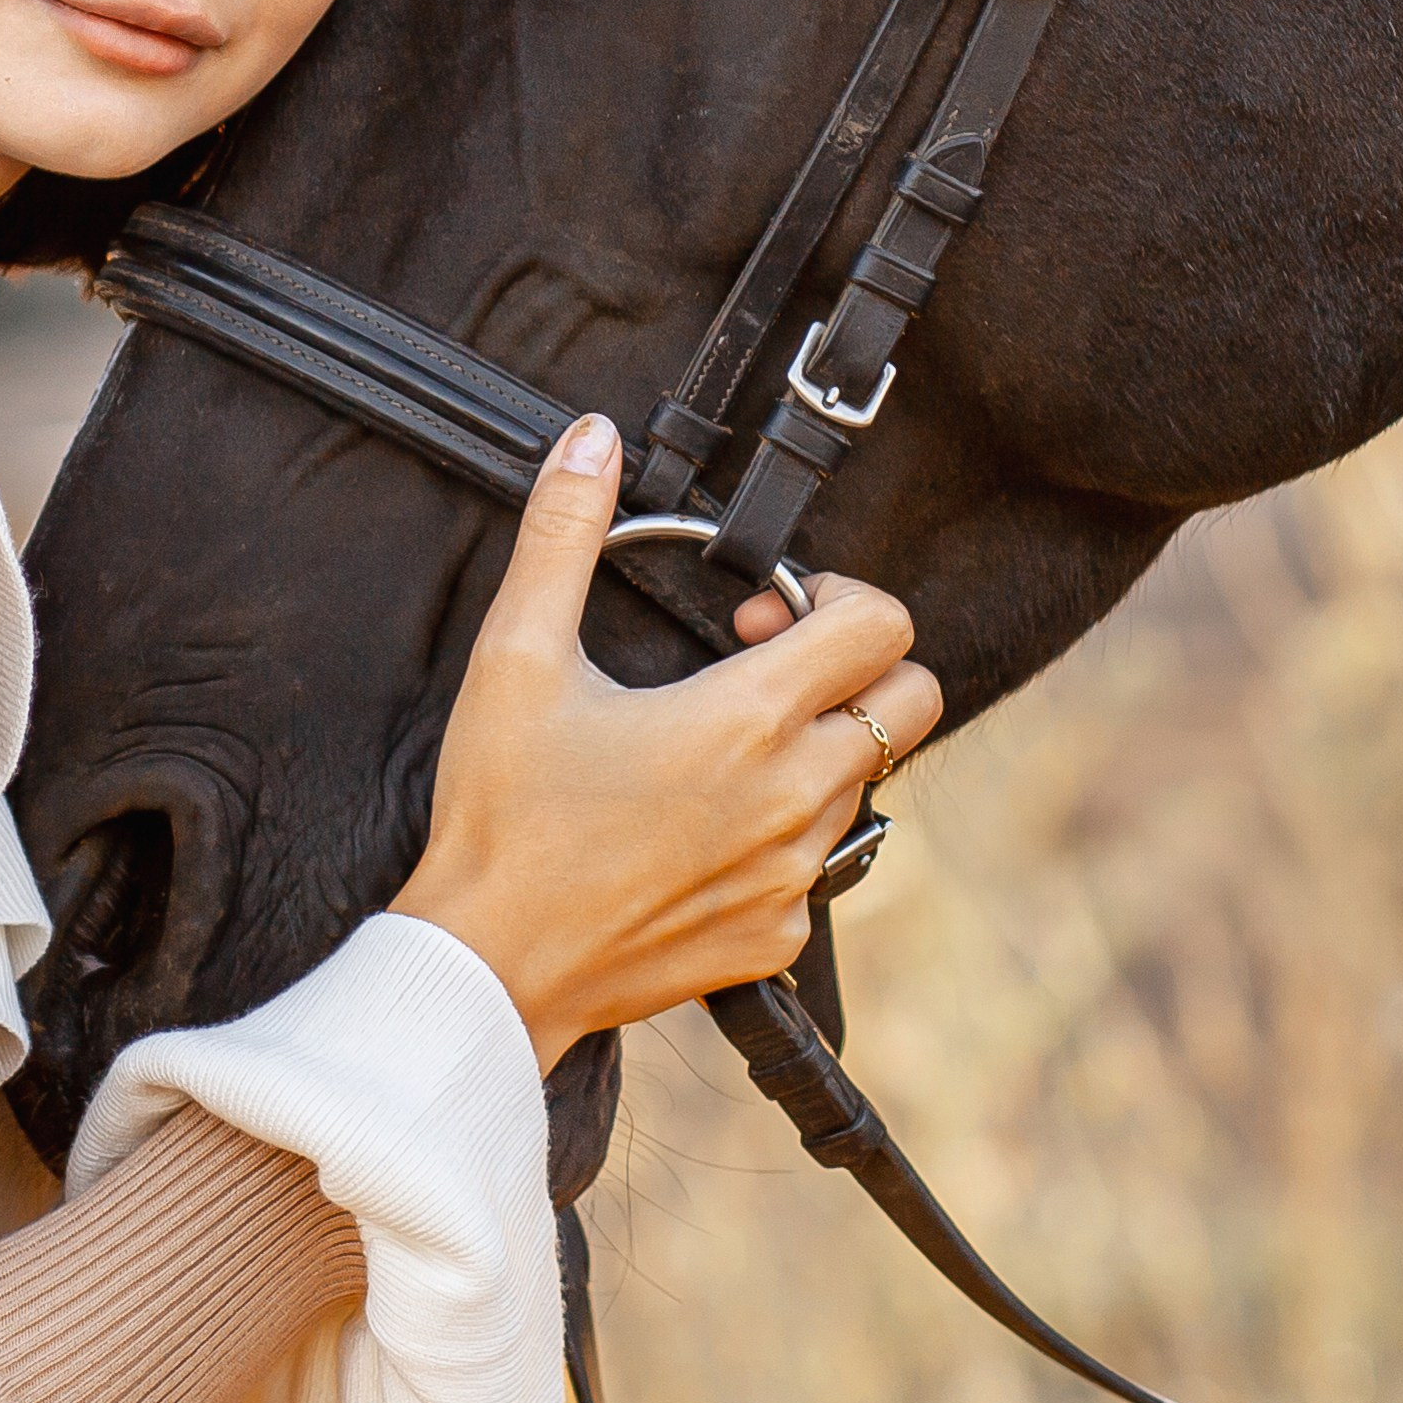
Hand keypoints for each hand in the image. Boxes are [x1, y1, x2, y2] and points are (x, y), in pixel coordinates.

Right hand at [388, 412, 939, 1072]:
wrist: (489, 965)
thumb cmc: (501, 811)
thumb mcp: (518, 655)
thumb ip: (563, 532)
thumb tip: (592, 437)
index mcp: (749, 718)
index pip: (884, 625)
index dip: (836, 595)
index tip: (760, 614)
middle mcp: (794, 798)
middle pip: (914, 702)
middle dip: (859, 668)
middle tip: (765, 669)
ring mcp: (794, 877)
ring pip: (864, 784)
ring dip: (817, 749)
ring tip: (718, 748)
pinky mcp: (777, 936)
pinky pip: (822, 866)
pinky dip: (785, 833)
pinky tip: (701, 826)